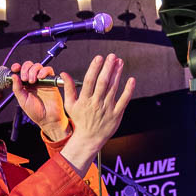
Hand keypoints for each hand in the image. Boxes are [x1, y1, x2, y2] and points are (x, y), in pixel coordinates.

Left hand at [10, 61, 69, 137]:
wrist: (48, 119)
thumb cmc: (36, 112)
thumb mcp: (22, 100)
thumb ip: (17, 88)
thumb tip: (14, 76)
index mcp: (25, 85)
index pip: (20, 71)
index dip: (17, 67)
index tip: (15, 68)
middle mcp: (33, 81)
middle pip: (29, 66)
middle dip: (25, 69)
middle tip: (25, 79)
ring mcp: (42, 81)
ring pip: (38, 66)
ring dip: (33, 71)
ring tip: (32, 81)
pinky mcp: (51, 82)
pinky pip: (48, 70)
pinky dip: (44, 71)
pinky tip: (40, 78)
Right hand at [59, 54, 135, 175]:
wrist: (89, 139)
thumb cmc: (79, 120)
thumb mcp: (70, 105)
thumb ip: (68, 88)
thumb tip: (64, 73)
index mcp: (85, 100)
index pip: (89, 81)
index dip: (94, 68)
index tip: (99, 57)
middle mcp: (96, 103)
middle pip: (103, 83)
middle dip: (107, 68)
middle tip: (112, 56)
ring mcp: (107, 109)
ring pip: (113, 89)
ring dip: (117, 74)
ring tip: (120, 62)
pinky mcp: (116, 115)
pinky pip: (123, 101)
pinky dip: (128, 91)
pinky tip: (131, 80)